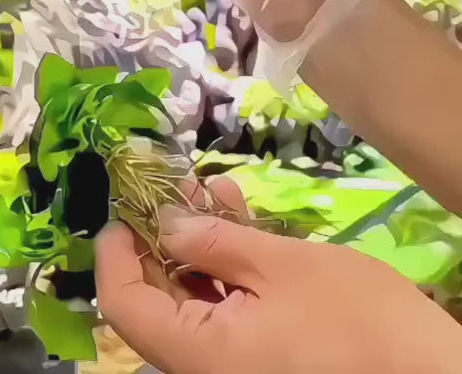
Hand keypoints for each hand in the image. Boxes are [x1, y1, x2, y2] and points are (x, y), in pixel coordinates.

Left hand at [96, 181, 461, 373]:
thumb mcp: (281, 268)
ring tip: (208, 188)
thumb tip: (164, 222)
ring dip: (197, 241)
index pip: (125, 306)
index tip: (124, 205)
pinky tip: (237, 217)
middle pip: (157, 299)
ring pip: (193, 298)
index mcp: (198, 355)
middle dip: (161, 236)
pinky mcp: (262, 352)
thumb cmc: (352, 317)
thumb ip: (215, 243)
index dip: (115, 252)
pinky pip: (225, 306)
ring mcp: (235, 362)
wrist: (424, 372)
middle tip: (173, 184)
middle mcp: (206, 366)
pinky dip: (225, 262)